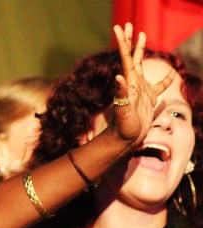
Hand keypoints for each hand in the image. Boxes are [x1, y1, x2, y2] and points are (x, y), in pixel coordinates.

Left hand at [110, 22, 175, 146]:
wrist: (125, 139)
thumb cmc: (122, 126)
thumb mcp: (122, 109)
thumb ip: (121, 93)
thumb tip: (118, 77)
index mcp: (129, 82)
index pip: (126, 58)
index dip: (123, 43)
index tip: (119, 27)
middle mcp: (134, 82)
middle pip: (133, 56)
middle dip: (131, 41)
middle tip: (130, 25)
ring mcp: (141, 89)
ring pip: (143, 65)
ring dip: (142, 51)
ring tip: (142, 36)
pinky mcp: (148, 99)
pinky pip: (159, 86)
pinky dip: (165, 79)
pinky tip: (172, 74)